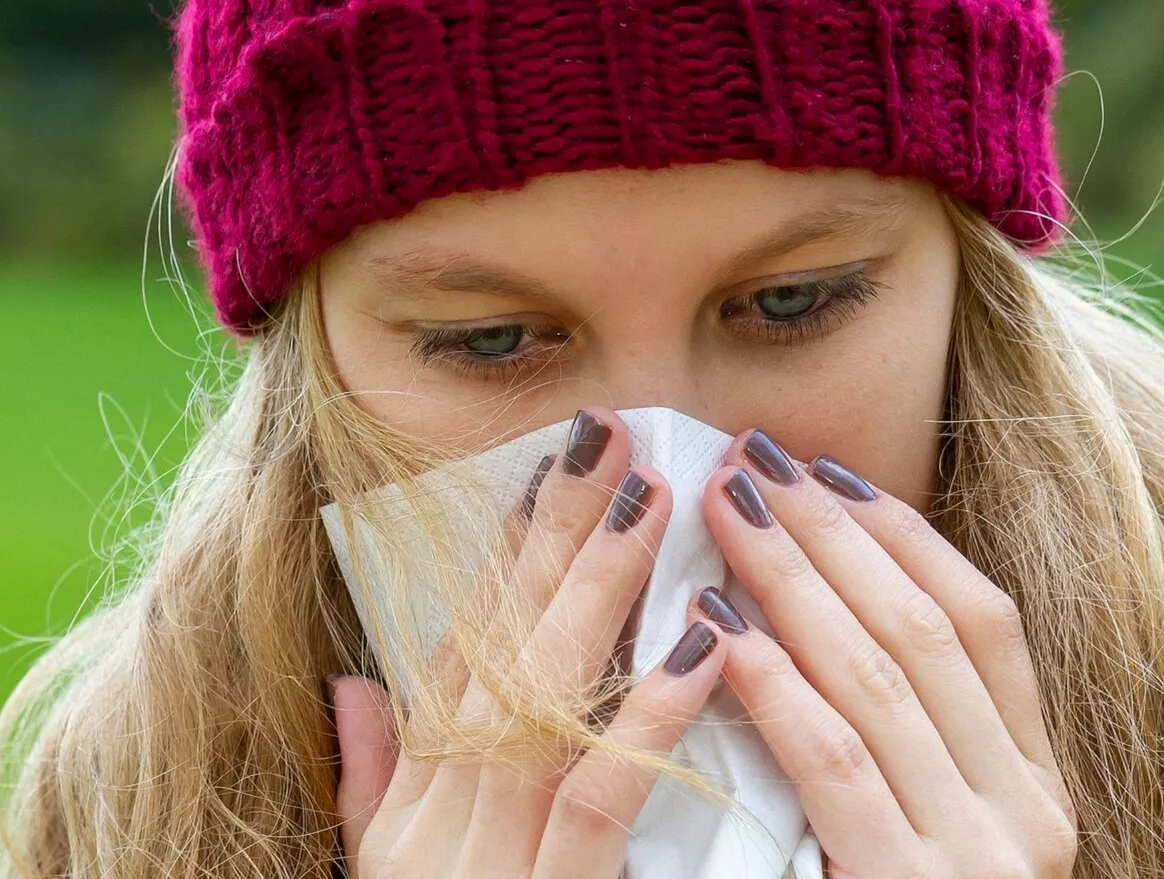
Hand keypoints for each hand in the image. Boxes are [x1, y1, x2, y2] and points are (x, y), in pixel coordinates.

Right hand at [326, 407, 727, 878]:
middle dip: (557, 533)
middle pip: (503, 644)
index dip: (503, 551)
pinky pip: (598, 797)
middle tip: (607, 437)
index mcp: (416, 793)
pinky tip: (701, 642)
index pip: (460, 645)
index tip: (547, 467)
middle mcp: (441, 807)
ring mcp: (487, 853)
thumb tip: (354, 683)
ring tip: (655, 499)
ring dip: (602, 592)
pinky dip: (648, 715)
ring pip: (547, 699)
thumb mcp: (384, 872)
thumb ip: (372, 780)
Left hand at [690, 429, 1077, 877]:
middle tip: (755, 458)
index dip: (900, 535)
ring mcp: (981, 856)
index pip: (981, 619)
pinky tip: (719, 628)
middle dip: (835, 533)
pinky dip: (779, 685)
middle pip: (925, 627)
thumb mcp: (926, 813)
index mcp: (1032, 778)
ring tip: (728, 508)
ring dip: (798, 580)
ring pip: (883, 678)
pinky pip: (838, 765)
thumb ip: (897, 724)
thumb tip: (810, 595)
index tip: (826, 469)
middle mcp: (1028, 808)